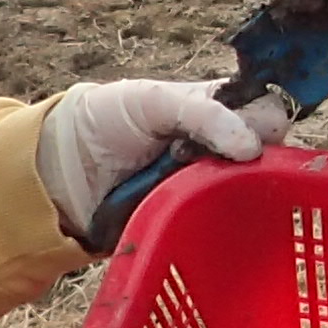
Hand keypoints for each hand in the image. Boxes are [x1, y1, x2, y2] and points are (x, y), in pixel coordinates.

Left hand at [34, 78, 286, 239]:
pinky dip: (219, 221)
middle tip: (215, 159)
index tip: (253, 134)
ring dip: (233, 190)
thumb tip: (252, 147)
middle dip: (253, 160)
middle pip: (268, 158)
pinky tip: (206, 212)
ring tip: (198, 182)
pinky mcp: (193, 223)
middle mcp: (220, 149)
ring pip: (250, 195)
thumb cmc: (105, 120)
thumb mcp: (154, 100)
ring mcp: (209, 189)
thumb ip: (204, 113)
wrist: (59, 169)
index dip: (268, 124)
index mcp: (217, 110)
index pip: (268, 114)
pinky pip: (223, 227)